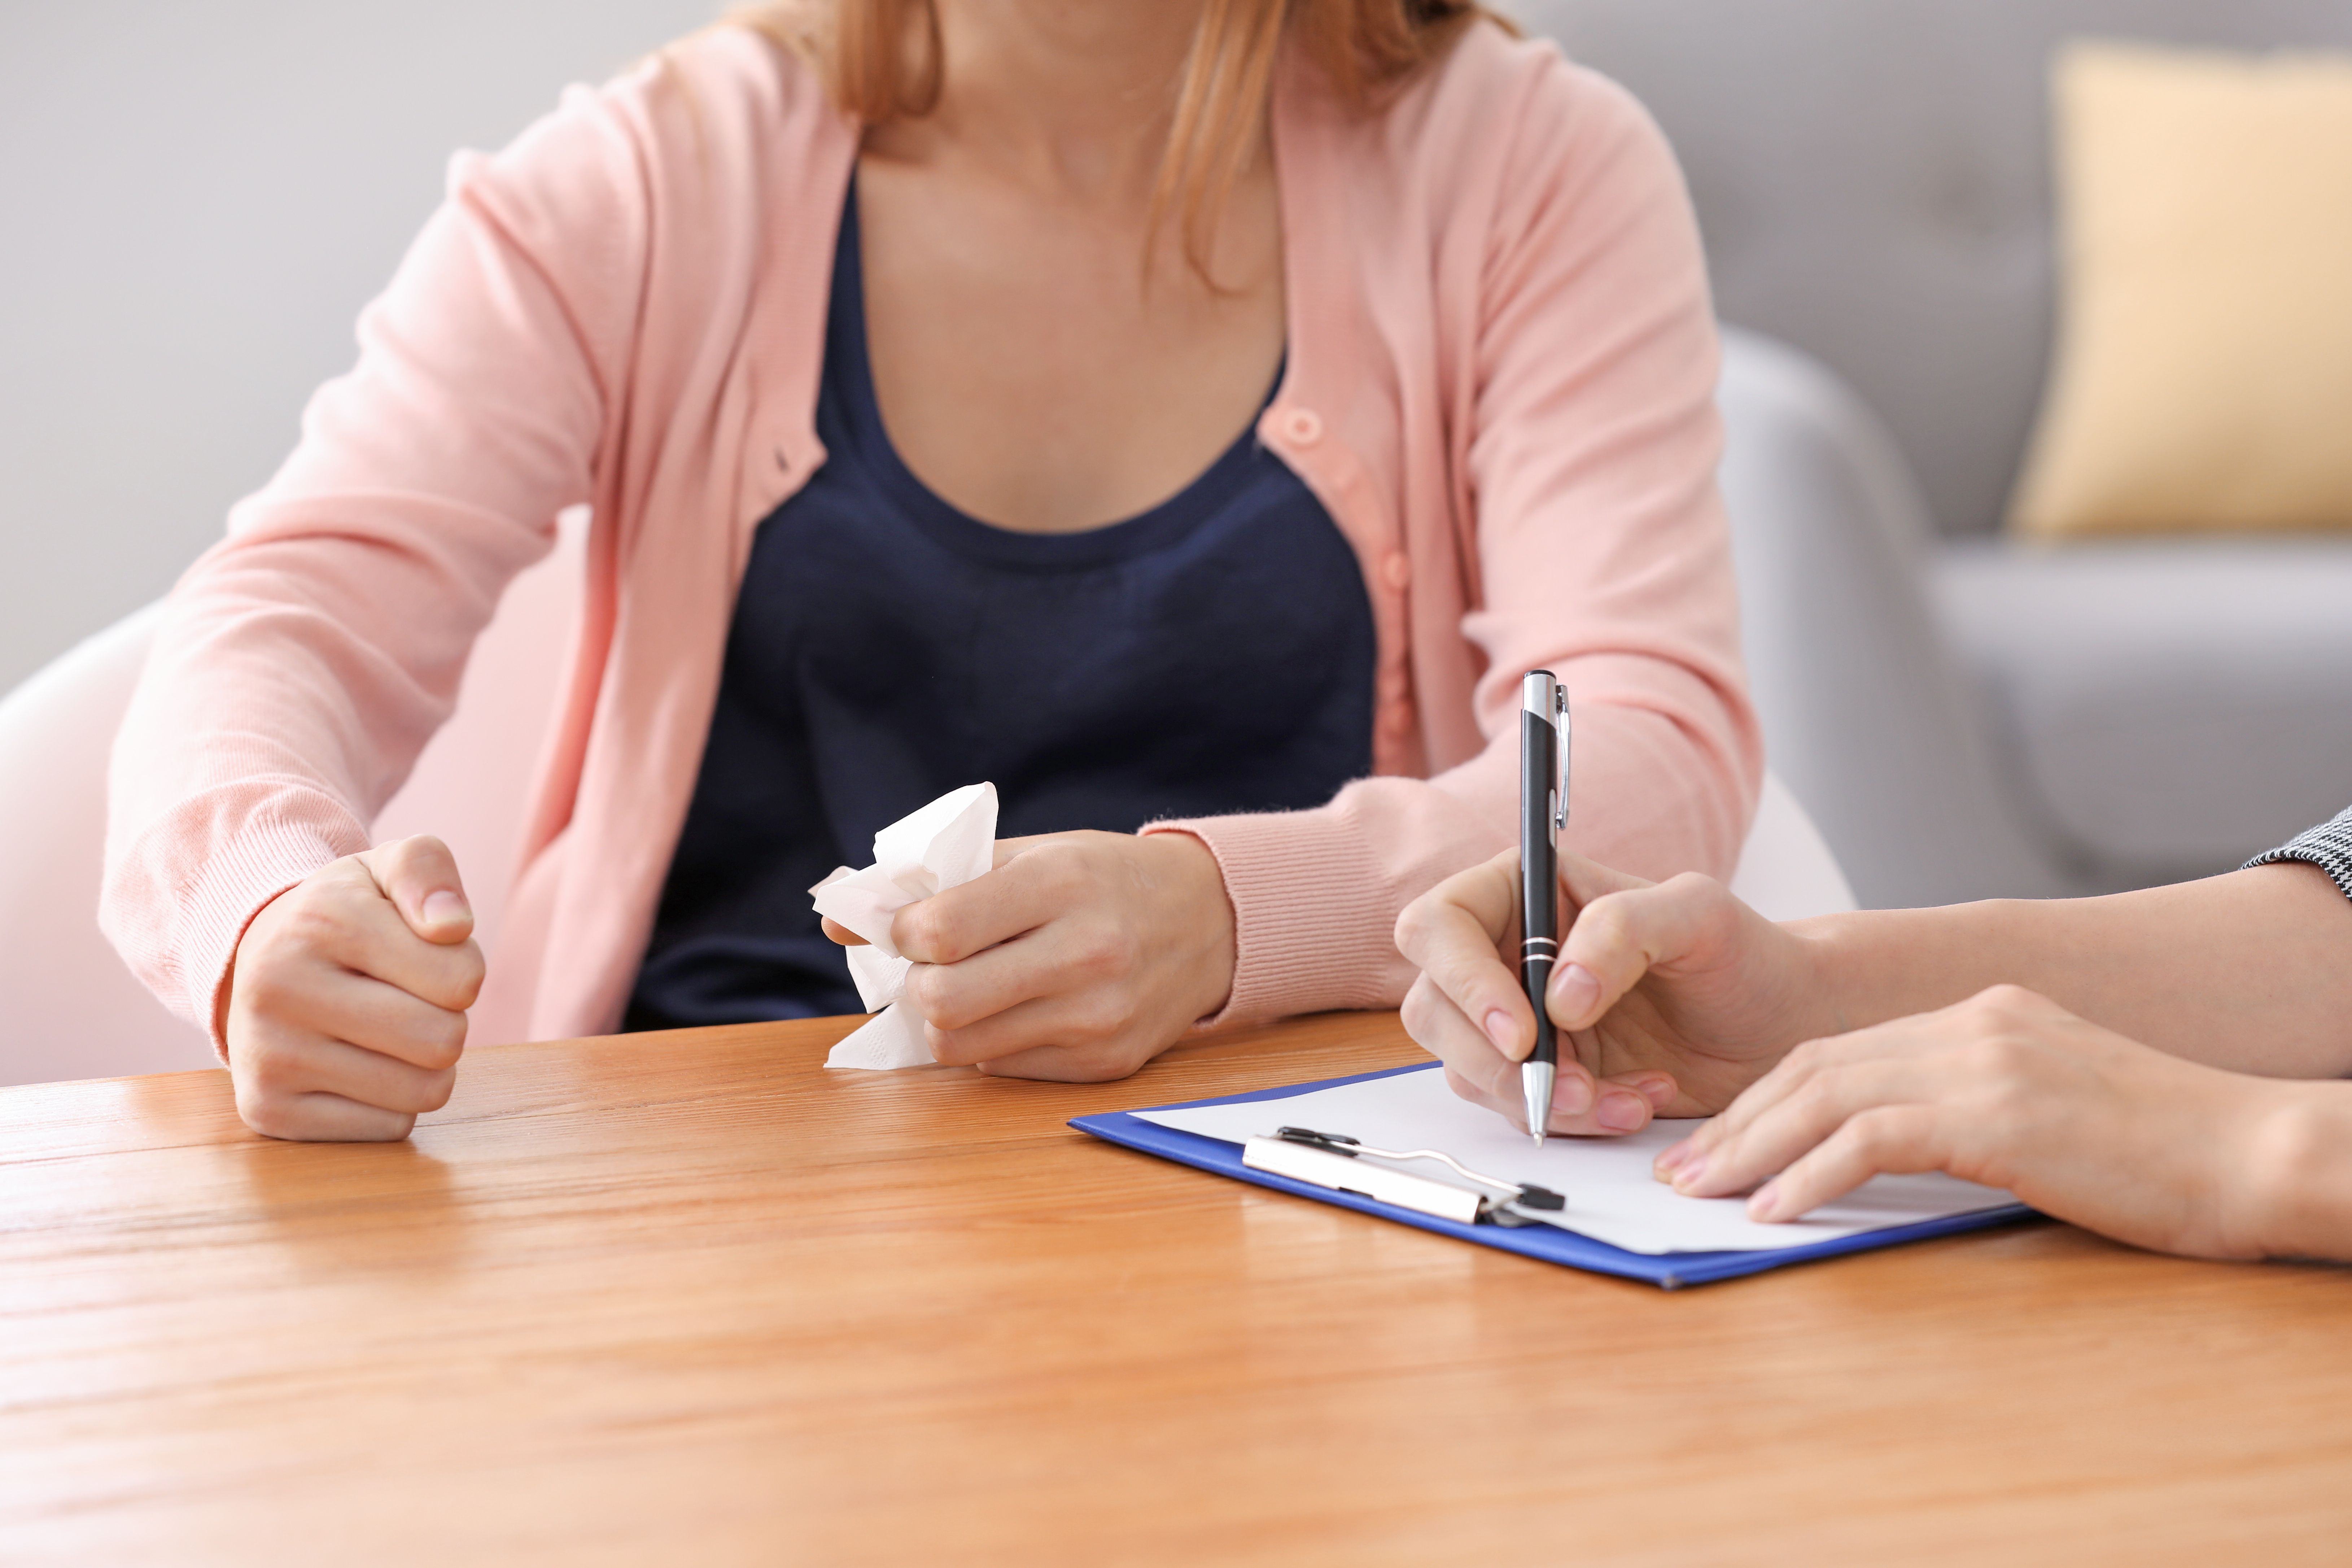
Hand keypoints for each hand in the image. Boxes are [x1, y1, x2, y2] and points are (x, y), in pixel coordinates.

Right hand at [223, 835, 485, 1141]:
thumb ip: (429, 872)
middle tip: (407, 999)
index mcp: (321, 922)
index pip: (463, 981)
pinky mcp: (267, 1110)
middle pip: (443, 1041)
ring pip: (422, 1092)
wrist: (253, 961)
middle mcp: (278, 988)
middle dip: (447, 1020)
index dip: (463, 971)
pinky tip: (355, 1065)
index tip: (424, 957)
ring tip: (383, 1031)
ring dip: (424, 1066)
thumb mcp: (388, 869)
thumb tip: (453, 927)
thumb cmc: (346, 916)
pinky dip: (392, 1103)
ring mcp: (267, 1055)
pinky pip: (389, 1128)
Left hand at [824, 830, 1234, 1080]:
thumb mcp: (1033, 853)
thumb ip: (939, 881)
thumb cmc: (1103, 879)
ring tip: (971, 988)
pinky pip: (1003, 1069)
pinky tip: (1017, 1009)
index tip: (911, 928)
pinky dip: (991, 1043)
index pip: (940, 931)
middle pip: (943, 1000)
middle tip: (934, 966)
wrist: (1209, 922)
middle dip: (918, 985)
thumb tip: (838, 917)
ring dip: (947, 1020)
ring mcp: (1098, 1016)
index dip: (903, 934)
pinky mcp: (1105, 1062)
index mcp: (1061, 884)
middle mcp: (1085, 953)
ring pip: (962, 1047)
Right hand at [1396, 848, 1834, 1135]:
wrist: (1781, 1028)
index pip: (1440, 926)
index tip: (1523, 1032)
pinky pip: (1517, 1108)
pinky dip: (1573, 1119)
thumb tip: (1556, 997)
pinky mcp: (1542, 1073)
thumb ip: (1622, 930)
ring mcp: (1517, 1017)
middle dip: (1497, 1060)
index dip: (1462, 980)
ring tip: (1624, 1098)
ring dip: (1540, 1098)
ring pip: (1469, 1068)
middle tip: (1572, 1085)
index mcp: (1524, 890)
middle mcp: (1506, 952)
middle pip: (1434, 1007)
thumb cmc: (1744, 954)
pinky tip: (1635, 1104)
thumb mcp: (1697, 915)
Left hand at [1655, 985, 2291, 1259]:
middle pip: (1817, 1064)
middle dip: (1739, 1119)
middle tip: (1684, 1167)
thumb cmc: (2166, 1152)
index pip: (1844, 1049)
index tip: (1719, 1139)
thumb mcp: (2052, 1109)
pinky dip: (1810, 1173)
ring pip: (1828, 1094)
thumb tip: (1896, 1149)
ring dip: (1753, 1147)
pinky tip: (1772, 1210)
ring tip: (1701, 1191)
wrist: (2259, 1149)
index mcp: (1985, 1014)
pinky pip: (1871, 1138)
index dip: (1769, 1095)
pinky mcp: (1999, 1112)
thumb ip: (1974, 1110)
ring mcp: (1986, 1060)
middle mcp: (1975, 1021)